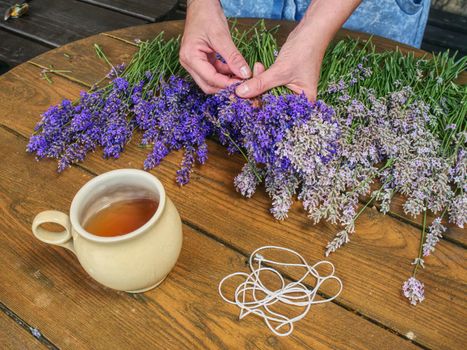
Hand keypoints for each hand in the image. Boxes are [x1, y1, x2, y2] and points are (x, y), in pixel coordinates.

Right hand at [180, 0, 251, 93]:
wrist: (201, 5)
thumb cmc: (207, 16)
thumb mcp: (222, 36)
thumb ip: (233, 57)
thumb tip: (245, 74)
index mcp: (190, 57)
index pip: (210, 79)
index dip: (227, 84)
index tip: (243, 84)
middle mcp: (189, 63)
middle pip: (208, 85)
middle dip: (225, 86)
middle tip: (242, 84)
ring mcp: (194, 63)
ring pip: (211, 81)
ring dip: (226, 81)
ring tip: (241, 76)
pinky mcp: (201, 61)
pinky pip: (213, 73)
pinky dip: (225, 74)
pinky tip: (235, 70)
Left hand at [234, 0, 360, 100]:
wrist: (311, 32)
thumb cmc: (303, 52)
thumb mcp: (280, 71)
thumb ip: (260, 83)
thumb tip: (240, 93)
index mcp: (303, 103)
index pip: (279, 112)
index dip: (262, 108)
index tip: (245, 103)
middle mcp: (298, 99)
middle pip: (272, 104)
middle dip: (258, 94)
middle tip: (245, 87)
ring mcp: (291, 90)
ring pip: (269, 93)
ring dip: (259, 83)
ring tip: (257, 68)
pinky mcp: (284, 81)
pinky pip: (270, 83)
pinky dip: (263, 77)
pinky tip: (259, 67)